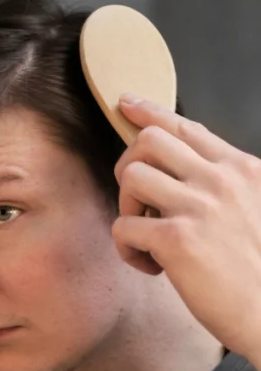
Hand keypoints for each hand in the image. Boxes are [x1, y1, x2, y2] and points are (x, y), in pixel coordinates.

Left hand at [112, 94, 260, 359]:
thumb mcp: (257, 210)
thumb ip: (228, 187)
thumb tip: (185, 174)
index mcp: (242, 169)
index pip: (186, 127)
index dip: (150, 112)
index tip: (127, 103)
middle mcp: (221, 180)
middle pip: (148, 141)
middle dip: (129, 165)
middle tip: (139, 201)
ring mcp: (199, 207)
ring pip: (130, 176)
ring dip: (127, 207)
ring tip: (148, 235)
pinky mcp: (177, 240)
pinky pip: (123, 226)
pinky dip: (128, 250)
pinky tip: (153, 267)